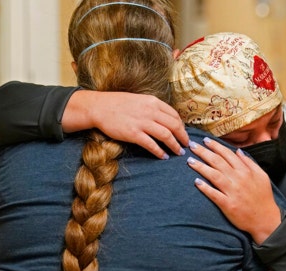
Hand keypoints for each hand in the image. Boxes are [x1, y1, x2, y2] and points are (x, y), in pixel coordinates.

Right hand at [64, 90, 188, 158]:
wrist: (99, 107)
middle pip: (174, 125)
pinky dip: (159, 151)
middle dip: (183, 137)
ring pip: (166, 135)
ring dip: (174, 145)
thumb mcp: (140, 100)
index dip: (182, 126)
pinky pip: (151, 144)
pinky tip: (163, 156)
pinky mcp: (133, 133)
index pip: (174, 115)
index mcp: (153, 102)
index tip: (184, 134)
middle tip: (186, 145)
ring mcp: (142, 122)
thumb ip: (153, 108)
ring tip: (178, 152)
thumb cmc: (118, 104)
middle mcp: (150, 111)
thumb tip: (166, 119)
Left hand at [186, 138, 280, 243]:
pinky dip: (205, 188)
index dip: (215, 146)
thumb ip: (249, 162)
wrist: (265, 219)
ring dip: (201, 167)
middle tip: (192, 146)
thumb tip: (238, 151)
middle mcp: (238, 179)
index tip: (205, 140)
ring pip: (214, 175)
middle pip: (218, 162)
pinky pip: (214, 195)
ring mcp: (233, 192)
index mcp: (246, 171)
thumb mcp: (262, 176)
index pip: (227, 154)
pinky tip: (196, 182)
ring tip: (190, 160)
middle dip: (204, 152)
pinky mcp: (228, 205)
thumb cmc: (263, 198)